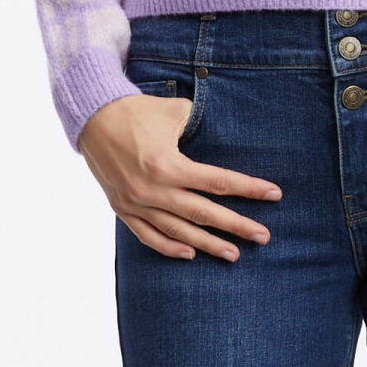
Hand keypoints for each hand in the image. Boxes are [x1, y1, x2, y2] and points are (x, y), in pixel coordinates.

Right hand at [79, 93, 280, 261]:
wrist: (92, 117)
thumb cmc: (137, 111)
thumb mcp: (174, 111)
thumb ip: (200, 126)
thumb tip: (224, 133)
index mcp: (168, 164)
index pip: (218, 182)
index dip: (249, 189)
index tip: (274, 194)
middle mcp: (153, 189)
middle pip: (204, 213)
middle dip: (237, 226)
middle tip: (263, 237)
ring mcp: (137, 202)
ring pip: (179, 231)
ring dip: (208, 244)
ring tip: (233, 254)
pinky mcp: (122, 208)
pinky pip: (148, 235)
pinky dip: (169, 247)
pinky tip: (190, 254)